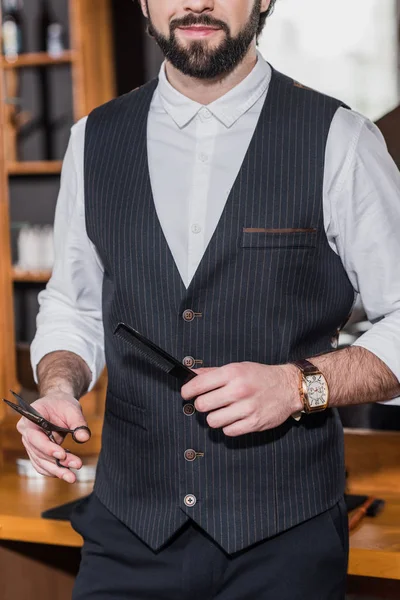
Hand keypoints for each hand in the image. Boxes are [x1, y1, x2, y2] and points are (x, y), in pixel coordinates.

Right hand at [16, 391, 90, 482]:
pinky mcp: (36, 452)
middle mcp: (26, 434)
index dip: (47, 448)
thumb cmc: (63, 404)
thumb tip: (83, 437)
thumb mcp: (72, 409)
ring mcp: (29, 444)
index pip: (35, 437)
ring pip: (40, 462)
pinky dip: (53, 470)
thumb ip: (78, 422)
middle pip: (38, 453)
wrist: (57, 404)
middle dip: (57, 463)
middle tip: (76, 466)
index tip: (62, 455)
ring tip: (72, 476)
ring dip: (57, 470)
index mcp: (29, 419)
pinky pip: (42, 465)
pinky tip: (66, 473)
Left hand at [181, 362, 301, 436]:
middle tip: (208, 403)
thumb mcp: (237, 367)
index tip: (186, 394)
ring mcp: (247, 408)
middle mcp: (239, 390)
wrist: (288, 387)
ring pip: (213, 421)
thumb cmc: (261, 376)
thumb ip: (213, 372)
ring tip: (222, 411)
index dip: (187, 391)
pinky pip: (228, 431)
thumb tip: (192, 375)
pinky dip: (228, 427)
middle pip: (202, 405)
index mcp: (232, 373)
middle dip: (201, 405)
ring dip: (215, 417)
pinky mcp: (254, 423)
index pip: (199, 384)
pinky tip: (234, 418)